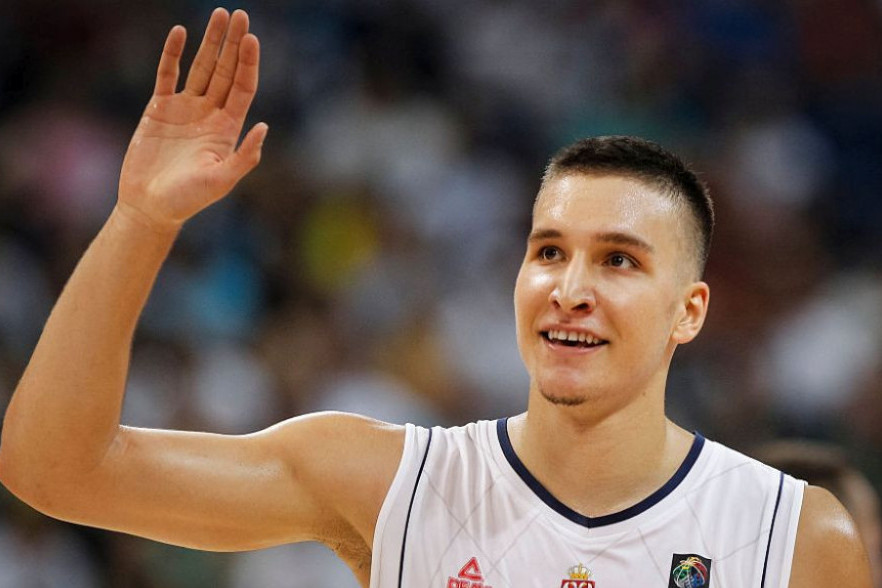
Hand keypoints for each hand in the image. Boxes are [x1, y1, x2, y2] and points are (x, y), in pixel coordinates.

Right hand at [117, 8, 267, 231]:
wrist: (150, 206)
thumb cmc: (188, 199)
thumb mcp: (221, 180)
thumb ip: (244, 156)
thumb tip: (264, 127)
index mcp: (228, 129)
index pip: (242, 87)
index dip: (248, 63)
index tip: (251, 38)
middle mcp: (209, 114)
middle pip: (225, 70)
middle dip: (233, 43)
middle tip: (239, 14)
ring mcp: (185, 109)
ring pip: (201, 67)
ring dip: (209, 42)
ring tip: (219, 14)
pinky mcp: (159, 108)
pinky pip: (167, 74)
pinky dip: (173, 54)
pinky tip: (180, 33)